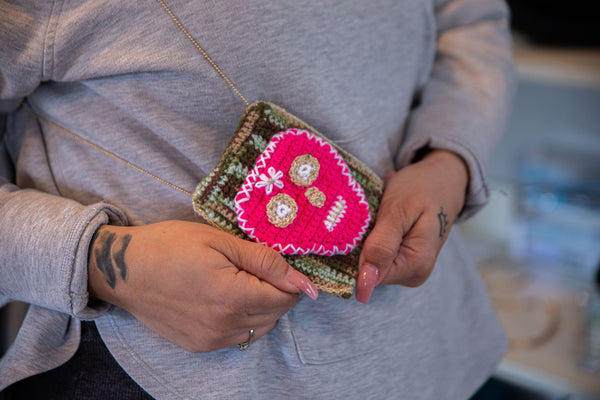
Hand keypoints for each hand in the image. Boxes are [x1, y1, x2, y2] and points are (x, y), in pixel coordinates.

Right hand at [88, 220, 317, 351]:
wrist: (124, 269)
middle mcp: (224, 326)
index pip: (285, 297)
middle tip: (258, 268)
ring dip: (262, 307)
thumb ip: (265, 261)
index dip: (290, 279)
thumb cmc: (170, 246)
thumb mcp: (220, 242)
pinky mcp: (199, 345)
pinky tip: (228, 298)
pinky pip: (238, 337)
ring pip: (260, 328)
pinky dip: (244, 320)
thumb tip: (301, 281)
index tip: (283, 264)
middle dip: (277, 292)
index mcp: (232, 297)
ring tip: (242, 282)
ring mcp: (210, 339)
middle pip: (276, 314)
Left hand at [355, 150, 468, 302]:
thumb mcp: (398, 211)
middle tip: (372, 214)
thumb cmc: (421, 188)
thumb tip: (365, 286)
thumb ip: (381, 246)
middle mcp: (414, 274)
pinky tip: (381, 220)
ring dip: (366, 238)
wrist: (442, 179)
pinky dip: (373, 236)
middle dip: (361, 244)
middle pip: (369, 270)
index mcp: (415, 266)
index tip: (356, 226)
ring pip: (370, 261)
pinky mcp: (403, 260)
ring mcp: (409, 269)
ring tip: (380, 213)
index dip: (355, 254)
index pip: (369, 275)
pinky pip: (377, 254)